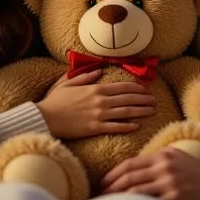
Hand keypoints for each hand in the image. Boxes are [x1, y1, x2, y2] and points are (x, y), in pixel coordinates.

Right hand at [35, 71, 155, 138]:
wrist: (45, 117)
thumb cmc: (55, 100)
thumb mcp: (68, 82)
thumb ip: (85, 76)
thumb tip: (99, 71)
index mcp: (96, 88)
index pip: (123, 87)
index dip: (137, 88)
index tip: (146, 90)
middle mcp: (101, 101)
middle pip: (128, 98)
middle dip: (144, 99)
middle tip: (154, 101)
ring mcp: (99, 115)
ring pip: (126, 112)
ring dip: (141, 111)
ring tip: (152, 111)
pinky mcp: (95, 128)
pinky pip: (116, 127)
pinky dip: (128, 126)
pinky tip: (137, 126)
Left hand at [101, 148, 199, 199]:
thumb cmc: (199, 174)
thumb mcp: (179, 157)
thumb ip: (159, 158)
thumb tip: (136, 166)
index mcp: (163, 156)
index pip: (130, 163)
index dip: (113, 174)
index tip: (103, 182)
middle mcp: (164, 168)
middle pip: (128, 178)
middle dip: (111, 188)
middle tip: (101, 196)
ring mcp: (169, 184)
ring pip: (134, 191)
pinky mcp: (174, 199)